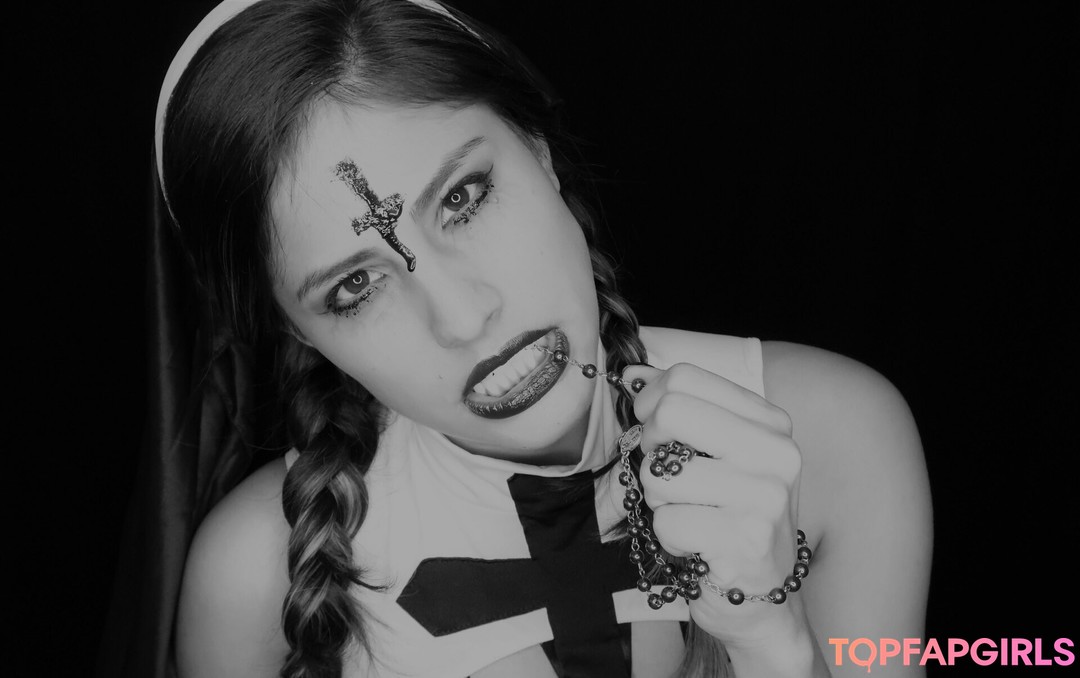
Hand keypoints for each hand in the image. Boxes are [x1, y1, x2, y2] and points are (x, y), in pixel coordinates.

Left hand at [622, 363, 809, 646]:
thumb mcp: (715, 457)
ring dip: (658, 502)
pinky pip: (666, 522)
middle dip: (650, 449)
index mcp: (770, 422)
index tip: (657, 435)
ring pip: (660, 473)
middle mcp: (777, 451)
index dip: (650, 405)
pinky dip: (668, 538)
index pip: (684, 377)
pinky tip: (697, 546)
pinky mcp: (747, 539)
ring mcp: (767, 495)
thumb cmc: (727, 521)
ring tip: (689, 517)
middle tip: (669, 480)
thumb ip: (678, 410)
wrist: (759, 600)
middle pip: (670, 411)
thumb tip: (629, 373)